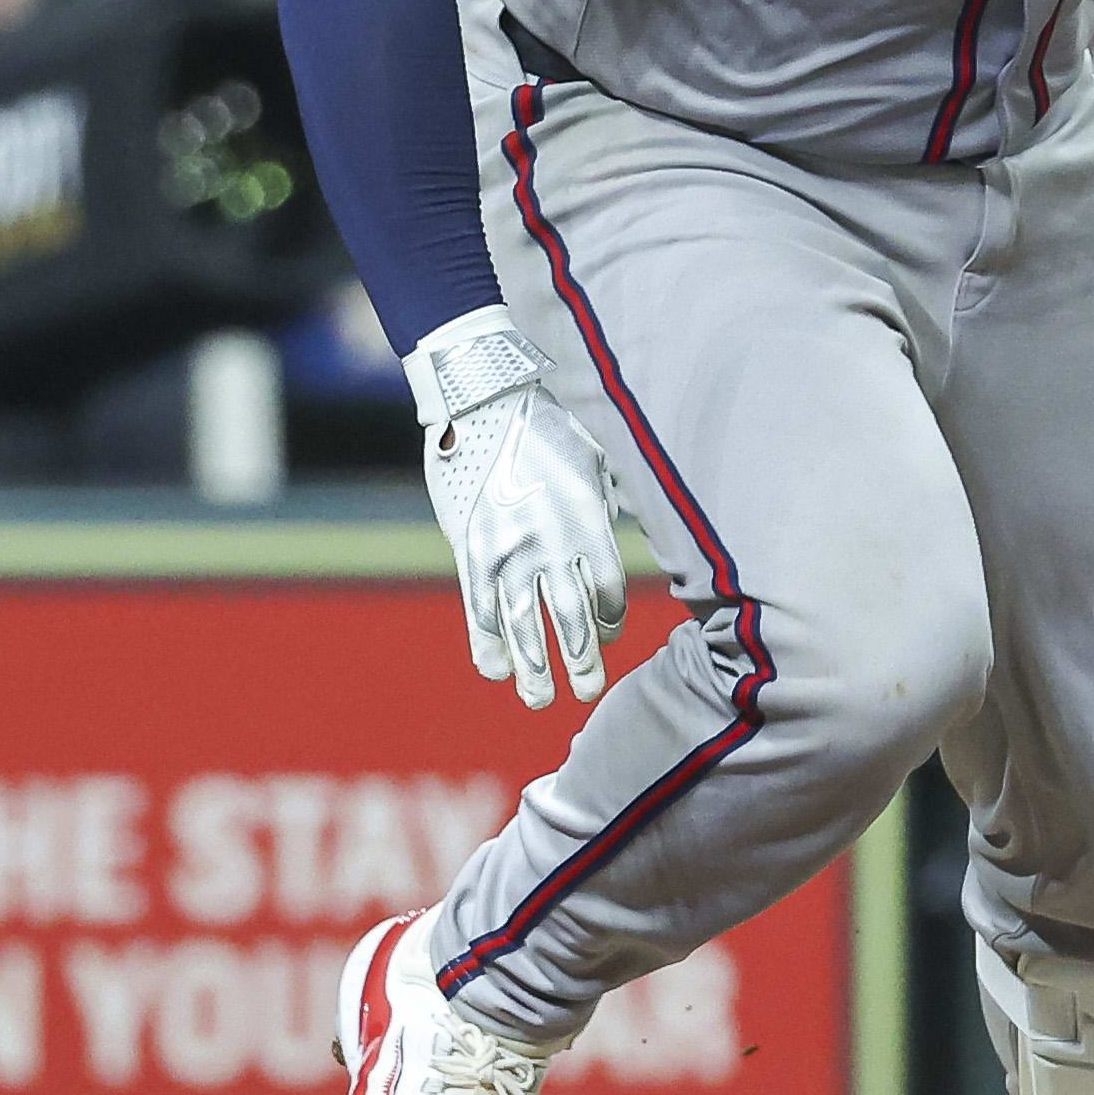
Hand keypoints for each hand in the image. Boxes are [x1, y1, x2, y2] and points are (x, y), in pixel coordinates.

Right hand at [406, 307, 630, 710]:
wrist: (483, 394)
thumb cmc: (547, 418)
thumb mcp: (593, 456)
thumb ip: (606, 503)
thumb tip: (624, 532)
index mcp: (589, 519)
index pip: (608, 592)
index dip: (608, 622)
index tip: (605, 638)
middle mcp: (551, 542)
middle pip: (571, 619)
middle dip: (581, 663)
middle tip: (589, 694)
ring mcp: (507, 549)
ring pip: (523, 626)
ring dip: (534, 668)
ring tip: (541, 701)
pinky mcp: (469, 547)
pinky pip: (478, 608)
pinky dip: (486, 642)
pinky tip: (495, 670)